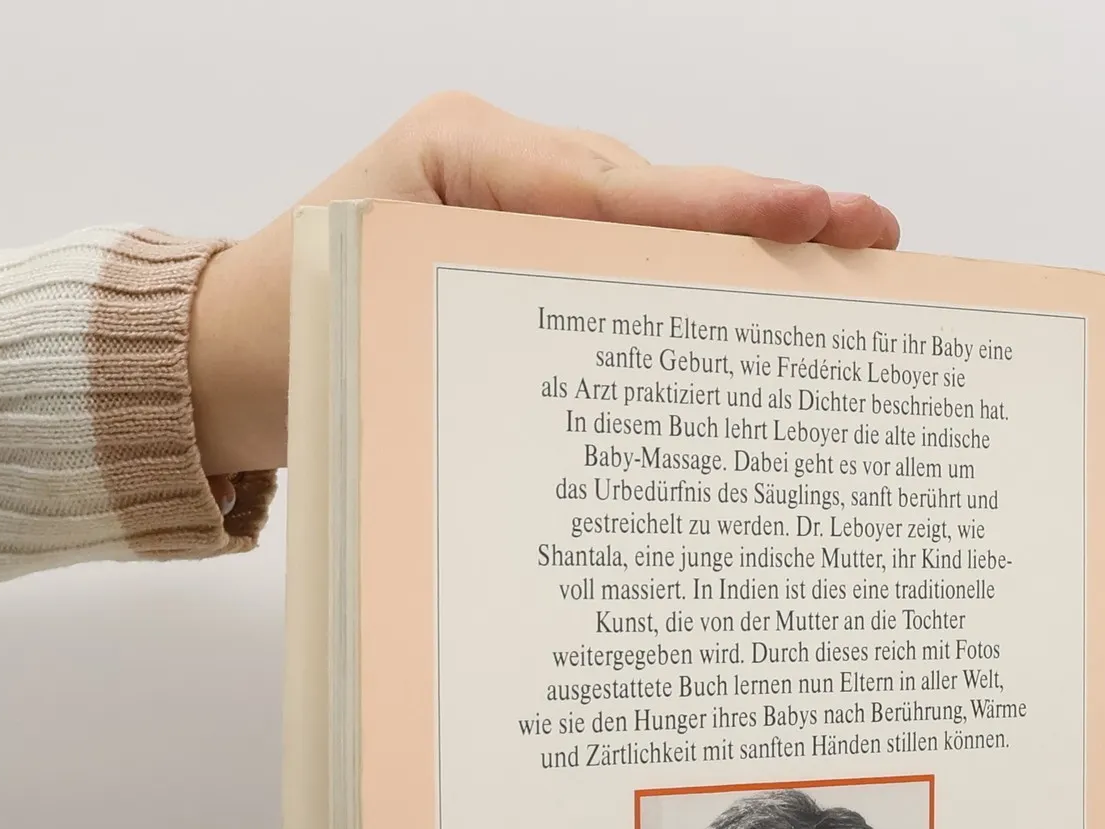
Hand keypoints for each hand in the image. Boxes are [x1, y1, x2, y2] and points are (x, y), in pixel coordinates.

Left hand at [187, 93, 900, 475]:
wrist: (230, 357)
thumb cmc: (293, 347)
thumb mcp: (382, 336)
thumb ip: (496, 336)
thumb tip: (627, 392)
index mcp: (458, 160)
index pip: (612, 184)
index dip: (718, 206)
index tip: (812, 213)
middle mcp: (499, 164)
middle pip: (655, 193)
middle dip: (763, 218)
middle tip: (873, 235)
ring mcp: (516, 200)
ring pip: (650, 226)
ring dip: (734, 257)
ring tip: (841, 269)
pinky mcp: (524, 247)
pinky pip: (620, 258)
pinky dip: (683, 289)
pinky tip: (750, 315)